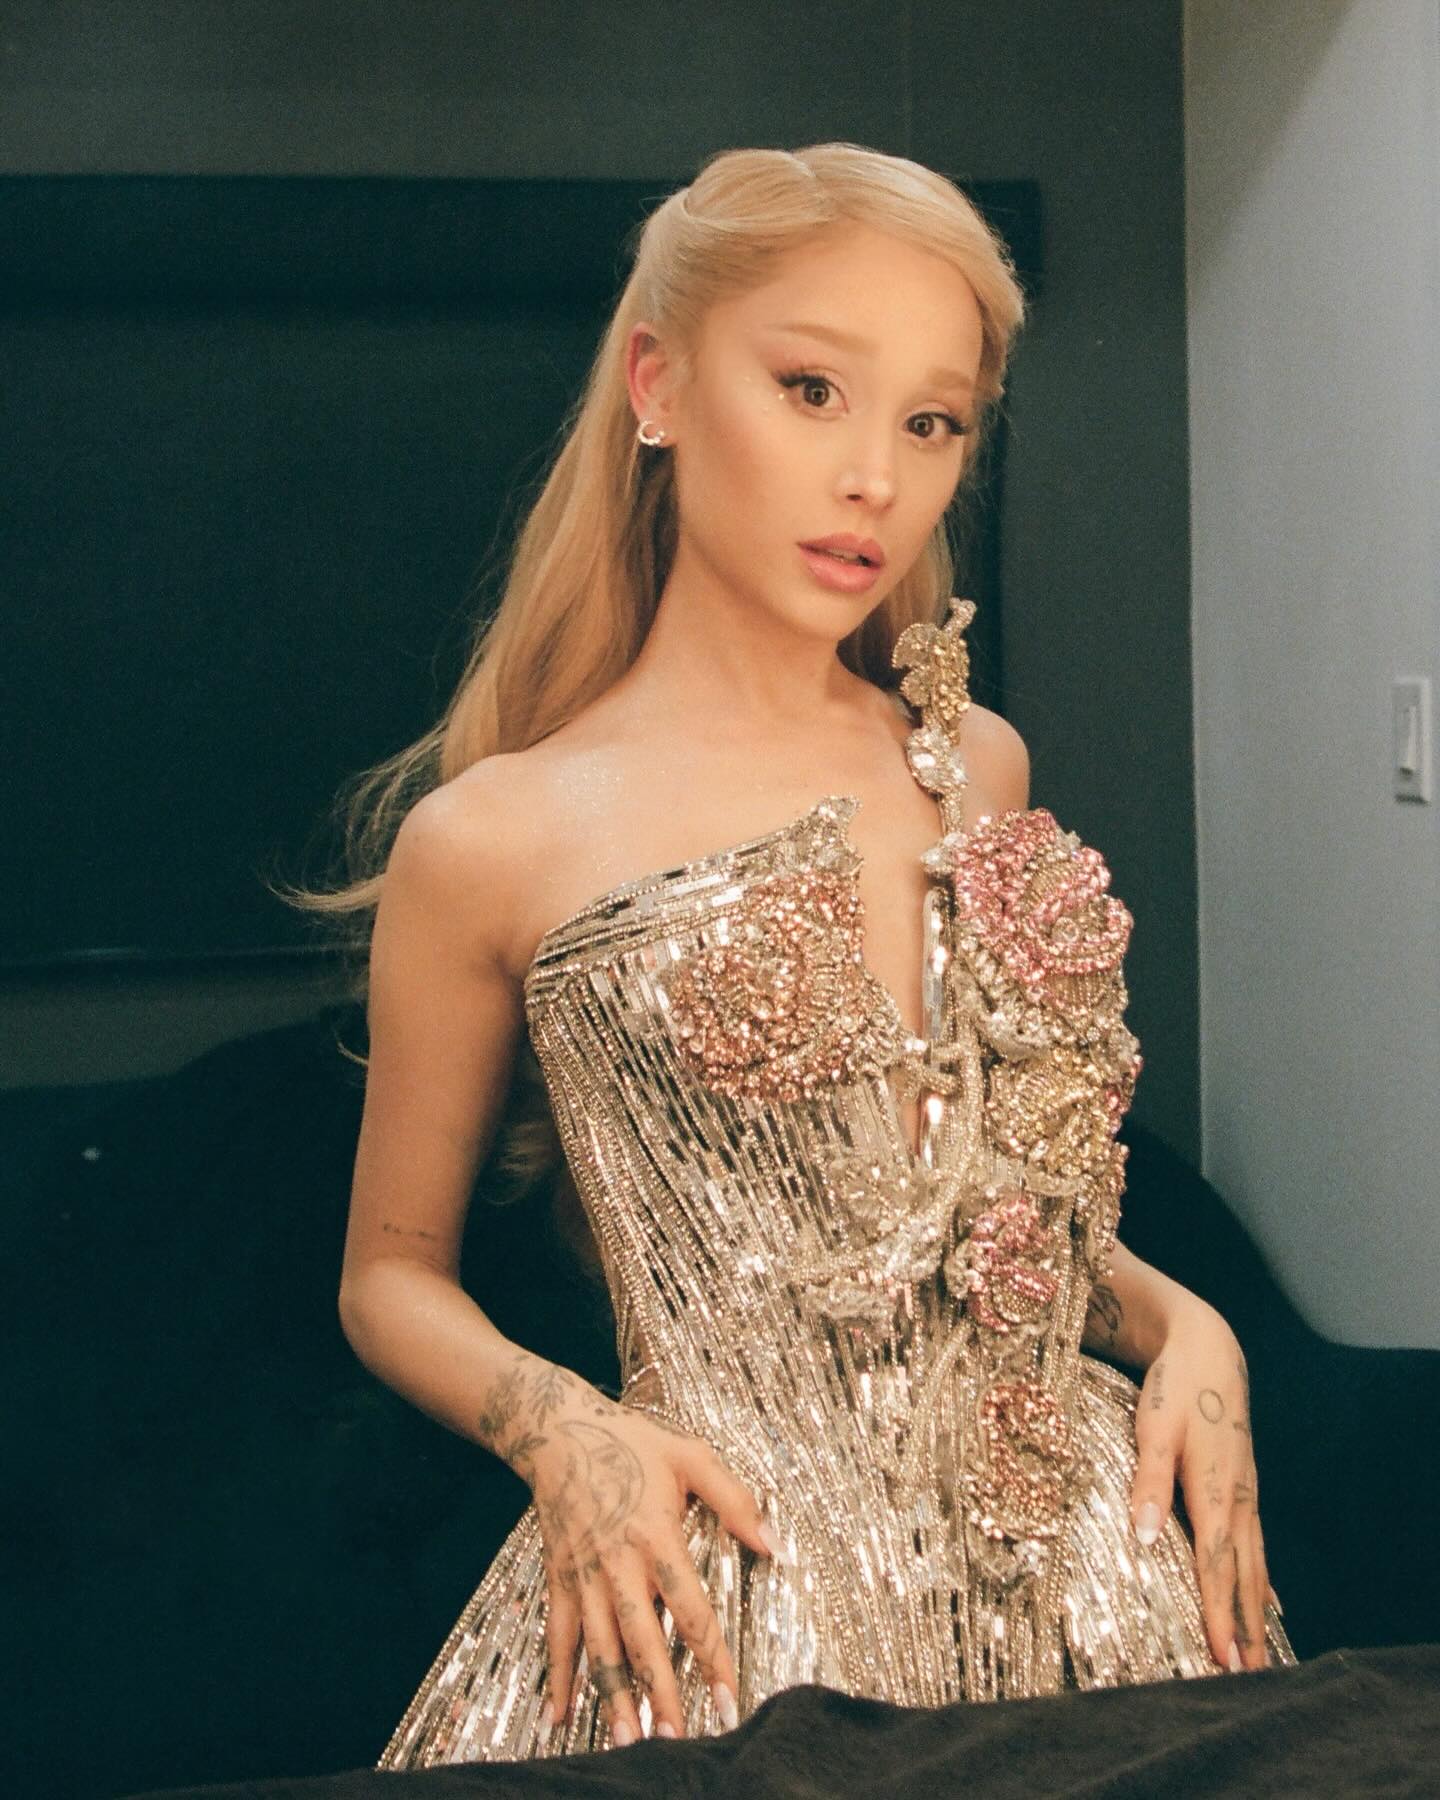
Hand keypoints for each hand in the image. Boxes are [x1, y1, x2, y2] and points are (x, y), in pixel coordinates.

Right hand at [523, 1386, 778, 1743]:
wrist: (558, 1431)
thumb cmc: (632, 1442)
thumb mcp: (691, 1456)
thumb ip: (735, 1500)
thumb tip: (774, 1544)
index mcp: (656, 1537)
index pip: (690, 1609)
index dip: (711, 1656)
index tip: (727, 1698)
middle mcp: (618, 1565)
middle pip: (642, 1640)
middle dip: (660, 1693)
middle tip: (678, 1740)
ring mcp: (585, 1577)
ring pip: (599, 1648)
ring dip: (613, 1697)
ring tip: (628, 1742)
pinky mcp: (560, 1580)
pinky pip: (558, 1636)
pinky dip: (557, 1678)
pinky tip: (559, 1717)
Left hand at [1129, 1301, 1276, 1671]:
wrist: (1208, 1349)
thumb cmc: (1176, 1388)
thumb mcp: (1153, 1428)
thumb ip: (1148, 1483)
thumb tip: (1145, 1539)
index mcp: (1215, 1491)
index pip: (1217, 1567)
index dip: (1219, 1615)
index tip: (1221, 1658)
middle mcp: (1237, 1500)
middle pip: (1244, 1577)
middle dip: (1245, 1628)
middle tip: (1247, 1678)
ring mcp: (1245, 1494)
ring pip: (1254, 1565)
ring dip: (1255, 1611)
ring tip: (1258, 1655)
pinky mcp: (1243, 1486)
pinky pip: (1255, 1546)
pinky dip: (1261, 1579)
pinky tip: (1265, 1601)